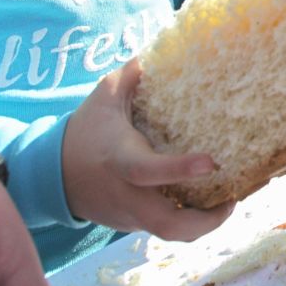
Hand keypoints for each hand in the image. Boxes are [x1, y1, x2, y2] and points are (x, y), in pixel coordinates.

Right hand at [62, 62, 235, 238]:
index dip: (179, 169)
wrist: (51, 176)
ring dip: (203, 224)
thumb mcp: (103, 98)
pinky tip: (209, 202)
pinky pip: (163, 228)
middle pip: (167, 224)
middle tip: (233, 200)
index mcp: (120, 160)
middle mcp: (126, 194)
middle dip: (205, 222)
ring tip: (229, 202)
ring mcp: (129, 215)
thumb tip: (157, 51)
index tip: (212, 162)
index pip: (147, 171)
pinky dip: (188, 220)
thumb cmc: (85, 131)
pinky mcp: (132, 225)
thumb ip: (131, 76)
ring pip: (169, 234)